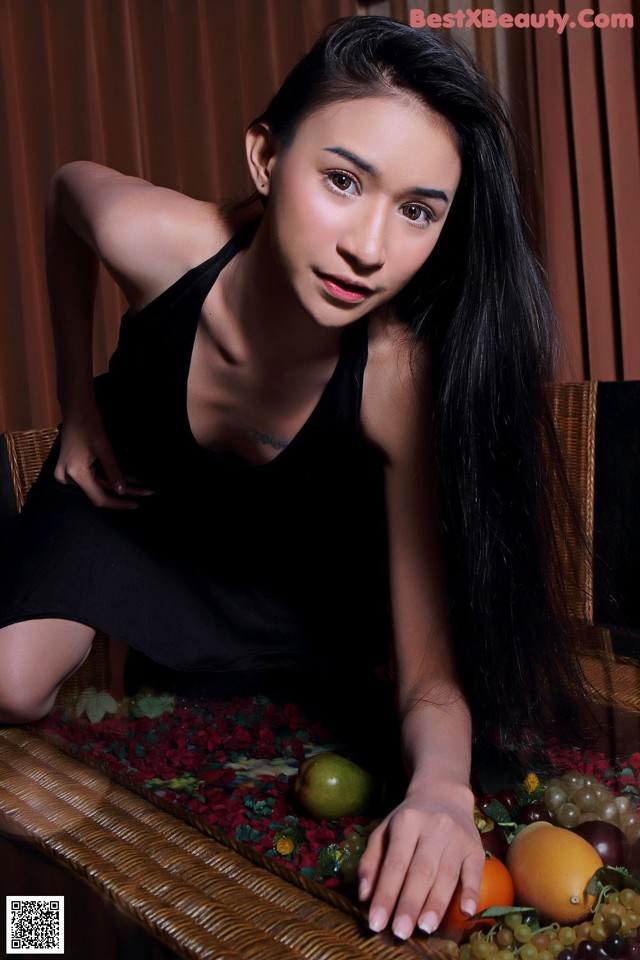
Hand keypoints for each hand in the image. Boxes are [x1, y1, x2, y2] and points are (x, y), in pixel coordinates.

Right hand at [54, 408, 153, 508]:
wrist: (75, 407)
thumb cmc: (90, 424)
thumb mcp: (104, 448)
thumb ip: (113, 471)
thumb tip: (122, 492)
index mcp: (75, 474)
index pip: (99, 498)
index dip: (119, 503)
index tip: (137, 503)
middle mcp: (68, 477)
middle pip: (99, 492)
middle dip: (124, 491)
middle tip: (146, 491)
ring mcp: (67, 473)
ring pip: (97, 485)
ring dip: (118, 484)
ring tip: (140, 484)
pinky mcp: (71, 468)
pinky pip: (91, 477)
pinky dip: (108, 477)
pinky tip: (125, 478)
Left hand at [357, 786, 484, 940]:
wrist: (443, 795)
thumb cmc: (409, 820)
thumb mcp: (384, 831)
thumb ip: (371, 861)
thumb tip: (364, 895)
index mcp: (406, 822)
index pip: (395, 863)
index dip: (386, 894)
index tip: (377, 923)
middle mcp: (433, 827)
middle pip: (421, 871)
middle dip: (410, 904)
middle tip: (400, 932)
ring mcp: (457, 837)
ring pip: (446, 874)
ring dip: (436, 904)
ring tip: (425, 928)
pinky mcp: (475, 848)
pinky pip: (474, 872)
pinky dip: (471, 893)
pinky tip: (465, 912)